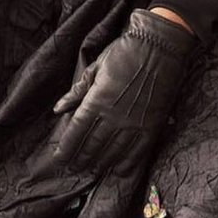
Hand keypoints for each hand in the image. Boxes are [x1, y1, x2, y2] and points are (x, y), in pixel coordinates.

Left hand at [48, 7, 200, 175]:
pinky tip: (120, 171)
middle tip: (73, 169)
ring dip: (101, 163)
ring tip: (92, 171)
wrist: (158, 46)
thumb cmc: (124, 52)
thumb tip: (58, 109)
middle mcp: (114, 115)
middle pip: (93, 145)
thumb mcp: (95, 67)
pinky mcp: (152, 125)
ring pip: (113, 151)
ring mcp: (134, 122)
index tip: (59, 160)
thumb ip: (76, 92)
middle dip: (81, 159)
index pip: (76, 131)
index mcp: (96, 100)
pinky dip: (128, 163)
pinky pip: (138, 151)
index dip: (66, 148)